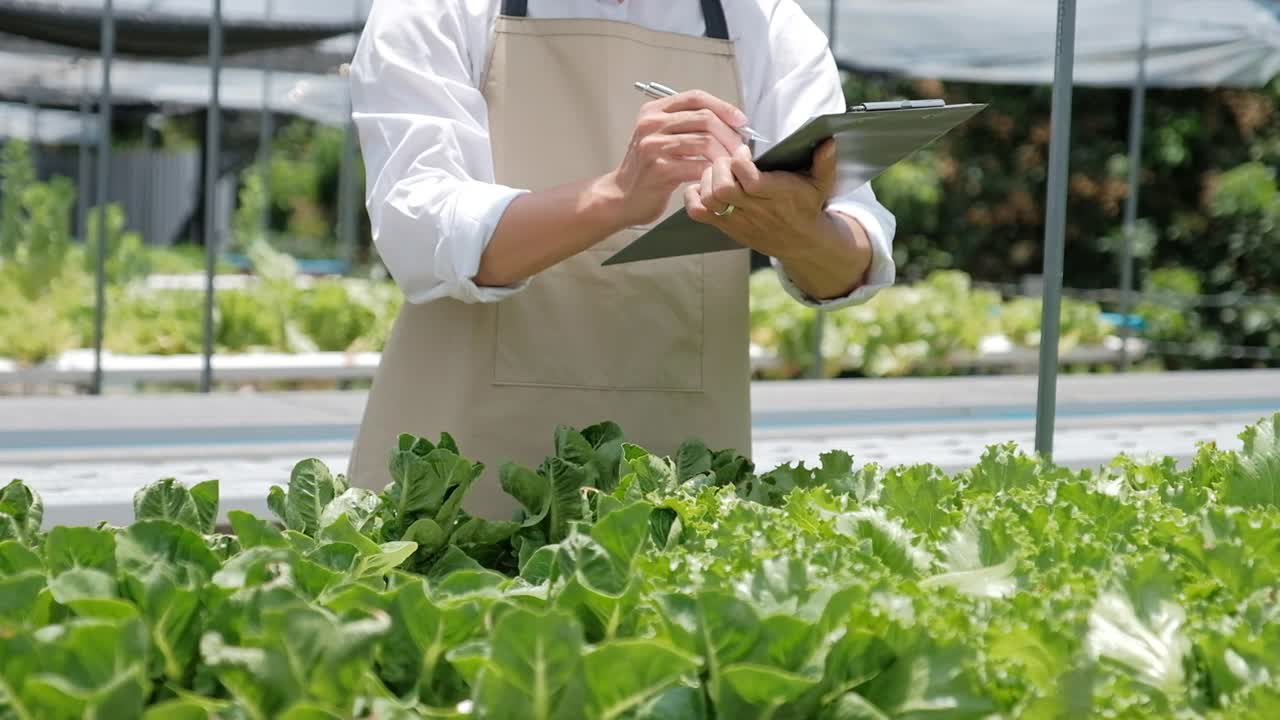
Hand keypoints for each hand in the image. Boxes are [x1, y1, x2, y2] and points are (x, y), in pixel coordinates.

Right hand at [600, 90, 749, 227]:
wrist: (621, 198)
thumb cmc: (647, 169)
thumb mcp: (660, 138)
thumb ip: (686, 125)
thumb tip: (728, 122)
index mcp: (653, 111)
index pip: (696, 97)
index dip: (723, 107)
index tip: (741, 121)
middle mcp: (651, 123)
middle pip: (705, 118)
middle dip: (730, 133)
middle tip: (742, 149)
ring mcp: (654, 146)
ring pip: (705, 141)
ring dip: (726, 154)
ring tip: (733, 164)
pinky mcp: (660, 169)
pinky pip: (698, 165)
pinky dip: (713, 171)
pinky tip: (717, 177)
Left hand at [685, 138, 872, 298]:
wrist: (800, 243)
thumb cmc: (807, 206)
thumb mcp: (821, 183)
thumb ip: (825, 162)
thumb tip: (831, 140)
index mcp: (777, 195)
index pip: (748, 180)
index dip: (740, 162)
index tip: (744, 152)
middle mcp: (755, 209)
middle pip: (723, 189)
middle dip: (720, 167)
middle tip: (727, 160)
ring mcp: (738, 219)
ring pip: (709, 199)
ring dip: (707, 180)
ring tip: (717, 171)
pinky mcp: (725, 226)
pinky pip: (698, 213)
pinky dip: (693, 197)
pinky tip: (702, 186)